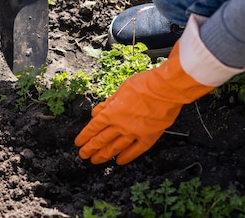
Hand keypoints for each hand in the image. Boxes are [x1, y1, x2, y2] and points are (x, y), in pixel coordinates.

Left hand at [75, 15, 242, 164]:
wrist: (166, 89)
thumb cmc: (143, 84)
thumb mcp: (120, 89)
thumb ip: (108, 103)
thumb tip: (96, 113)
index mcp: (112, 112)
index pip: (94, 127)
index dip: (85, 136)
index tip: (78, 143)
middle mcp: (120, 125)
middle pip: (101, 140)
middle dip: (90, 148)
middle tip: (83, 155)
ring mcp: (134, 133)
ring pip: (115, 148)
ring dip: (104, 155)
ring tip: (96, 160)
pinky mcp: (149, 137)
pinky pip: (135, 150)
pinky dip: (126, 157)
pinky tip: (119, 161)